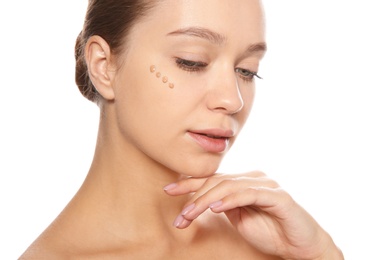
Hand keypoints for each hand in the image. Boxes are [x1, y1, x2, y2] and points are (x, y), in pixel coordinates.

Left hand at [164, 171, 342, 259]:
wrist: (301, 245)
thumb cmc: (271, 232)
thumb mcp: (239, 218)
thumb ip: (224, 205)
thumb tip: (201, 200)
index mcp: (243, 182)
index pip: (212, 179)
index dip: (189, 184)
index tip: (168, 190)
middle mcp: (253, 178)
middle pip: (217, 181)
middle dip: (194, 197)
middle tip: (179, 216)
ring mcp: (266, 185)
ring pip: (229, 186)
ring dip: (206, 200)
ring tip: (190, 214)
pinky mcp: (278, 196)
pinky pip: (249, 193)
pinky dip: (230, 199)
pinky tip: (215, 207)